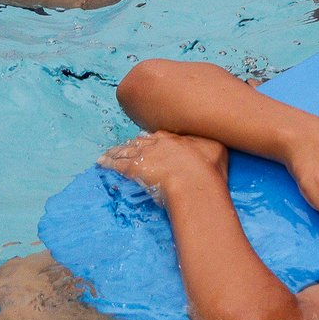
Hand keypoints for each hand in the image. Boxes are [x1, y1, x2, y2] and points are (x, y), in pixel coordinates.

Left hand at [100, 130, 227, 201]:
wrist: (195, 182)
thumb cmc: (209, 169)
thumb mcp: (217, 150)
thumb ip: (208, 145)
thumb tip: (209, 143)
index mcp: (176, 137)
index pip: (159, 136)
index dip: (153, 141)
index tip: (149, 144)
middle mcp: (157, 141)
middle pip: (140, 142)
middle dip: (132, 145)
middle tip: (127, 148)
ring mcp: (144, 154)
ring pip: (126, 150)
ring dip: (117, 152)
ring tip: (109, 154)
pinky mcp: (134, 168)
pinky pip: (117, 163)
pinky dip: (108, 162)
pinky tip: (102, 162)